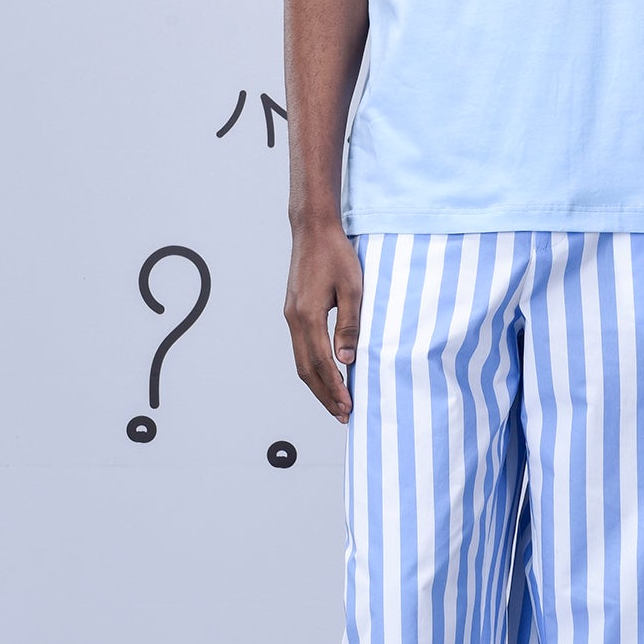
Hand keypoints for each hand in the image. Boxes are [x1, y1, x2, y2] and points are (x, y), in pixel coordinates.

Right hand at [284, 220, 362, 423]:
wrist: (313, 229)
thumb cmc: (335, 254)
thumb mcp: (352, 288)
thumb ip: (349, 324)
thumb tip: (347, 358)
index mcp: (307, 315)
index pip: (320, 363)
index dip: (334, 388)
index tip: (347, 406)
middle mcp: (294, 319)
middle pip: (305, 369)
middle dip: (324, 395)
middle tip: (342, 414)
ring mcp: (291, 315)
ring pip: (300, 361)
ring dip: (317, 384)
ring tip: (335, 401)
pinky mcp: (294, 311)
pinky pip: (301, 347)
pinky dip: (312, 367)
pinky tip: (326, 374)